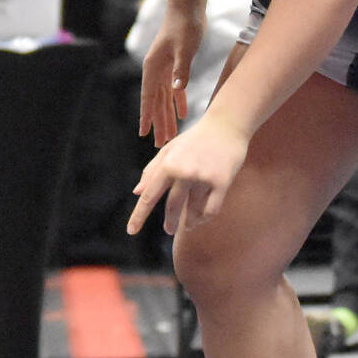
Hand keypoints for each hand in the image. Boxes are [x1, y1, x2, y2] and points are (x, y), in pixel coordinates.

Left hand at [128, 115, 249, 237]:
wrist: (226, 125)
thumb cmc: (194, 139)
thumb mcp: (169, 150)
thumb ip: (152, 170)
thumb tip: (137, 193)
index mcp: (168, 164)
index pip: (150, 196)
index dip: (139, 215)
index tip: (131, 231)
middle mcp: (184, 172)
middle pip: (173, 207)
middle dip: (170, 222)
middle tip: (169, 231)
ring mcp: (203, 177)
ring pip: (194, 209)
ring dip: (190, 220)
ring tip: (188, 225)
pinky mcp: (222, 181)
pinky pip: (211, 209)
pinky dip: (205, 218)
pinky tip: (201, 220)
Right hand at [137, 9, 202, 146]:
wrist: (188, 8)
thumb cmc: (185, 26)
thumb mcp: (185, 47)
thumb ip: (182, 69)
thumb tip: (177, 89)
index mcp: (153, 67)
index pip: (148, 97)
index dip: (146, 116)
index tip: (142, 133)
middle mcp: (156, 70)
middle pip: (156, 102)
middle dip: (158, 124)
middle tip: (159, 145)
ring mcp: (165, 69)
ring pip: (165, 99)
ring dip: (167, 117)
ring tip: (169, 136)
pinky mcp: (176, 66)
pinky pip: (176, 89)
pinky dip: (179, 102)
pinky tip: (182, 115)